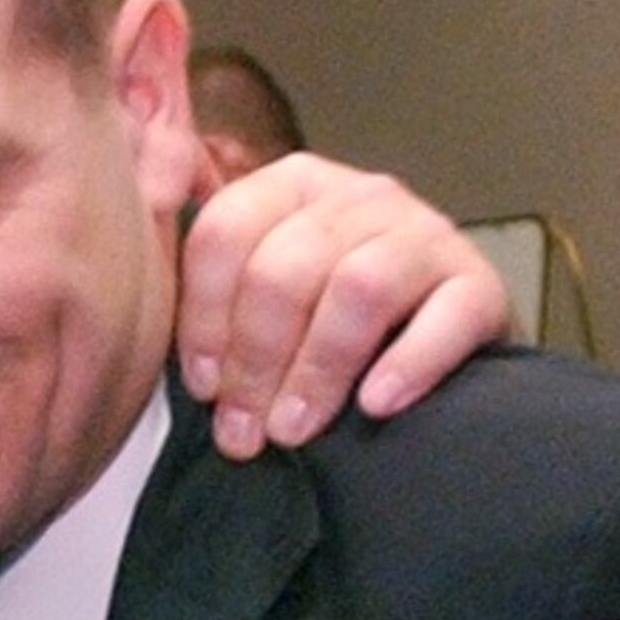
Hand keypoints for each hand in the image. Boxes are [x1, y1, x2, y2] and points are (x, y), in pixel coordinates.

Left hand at [173, 154, 509, 460]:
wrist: (447, 348)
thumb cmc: (334, 331)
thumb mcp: (268, 295)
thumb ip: (215, 289)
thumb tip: (139, 314)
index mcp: (293, 186)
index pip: (225, 230)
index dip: (203, 317)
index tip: (202, 389)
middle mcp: (360, 195)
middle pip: (286, 266)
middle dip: (255, 361)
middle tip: (245, 433)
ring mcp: (424, 234)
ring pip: (358, 287)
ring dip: (317, 369)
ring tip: (296, 430)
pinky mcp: (480, 284)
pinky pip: (446, 317)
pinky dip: (408, 364)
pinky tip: (376, 406)